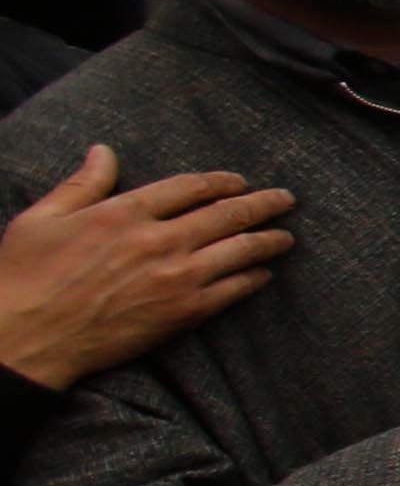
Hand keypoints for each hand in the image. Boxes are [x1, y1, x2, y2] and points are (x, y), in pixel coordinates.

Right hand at [0, 150, 295, 386]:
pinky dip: (254, 279)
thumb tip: (104, 151)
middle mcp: (158, 240)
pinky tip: (265, 274)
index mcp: (124, 211)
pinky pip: (232, 291)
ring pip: (239, 250)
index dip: (220, 182)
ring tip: (287, 236)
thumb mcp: (42, 217)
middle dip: (262, 204)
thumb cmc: (25, 274)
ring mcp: (175, 277)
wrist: (28, 335)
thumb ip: (83, 184)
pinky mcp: (183, 312)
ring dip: (269, 240)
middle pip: (226, 214)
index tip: (238, 182)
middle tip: (286, 199)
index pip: (188, 187)